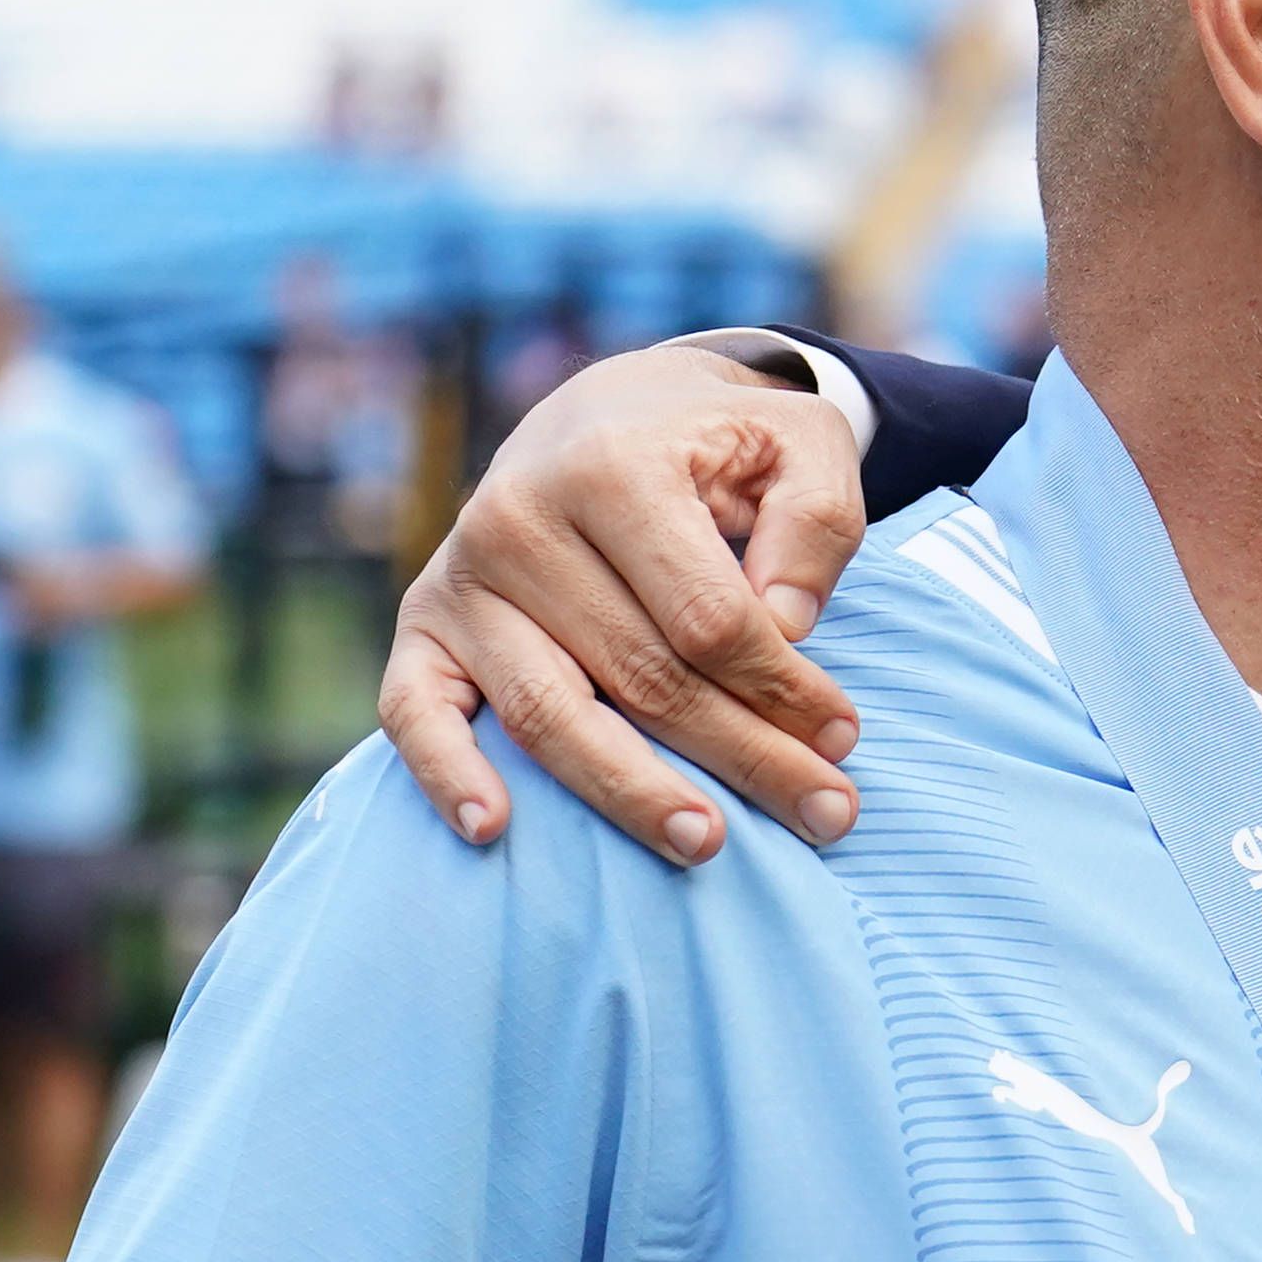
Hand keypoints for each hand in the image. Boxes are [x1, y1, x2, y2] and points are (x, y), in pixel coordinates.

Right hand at [379, 347, 869, 864]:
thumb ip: (816, 519)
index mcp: (613, 468)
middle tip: (828, 817)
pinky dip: (447, 772)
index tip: (845, 736)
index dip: (783, 688)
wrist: (606, 415)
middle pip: (642, 676)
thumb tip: (786, 624)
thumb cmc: (718, 447)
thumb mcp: (801, 443)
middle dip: (742, 757)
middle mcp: (518, 519)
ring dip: (630, 793)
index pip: (708, 617)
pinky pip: (416, 710)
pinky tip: (492, 830)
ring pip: (549, 714)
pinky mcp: (423, 625)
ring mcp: (460, 578)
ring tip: (706, 847)